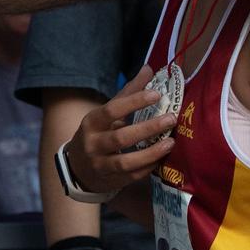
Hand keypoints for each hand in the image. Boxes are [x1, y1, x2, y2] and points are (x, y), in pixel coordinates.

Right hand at [65, 66, 177, 191]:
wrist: (78, 167)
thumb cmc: (98, 132)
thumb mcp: (107, 112)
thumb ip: (128, 92)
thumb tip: (149, 69)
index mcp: (92, 122)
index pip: (112, 109)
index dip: (135, 101)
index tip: (157, 94)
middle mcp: (93, 144)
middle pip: (120, 137)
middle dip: (148, 128)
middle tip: (171, 118)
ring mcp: (100, 164)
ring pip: (125, 162)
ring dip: (150, 153)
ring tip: (170, 142)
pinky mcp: (111, 181)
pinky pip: (132, 176)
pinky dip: (148, 167)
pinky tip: (162, 158)